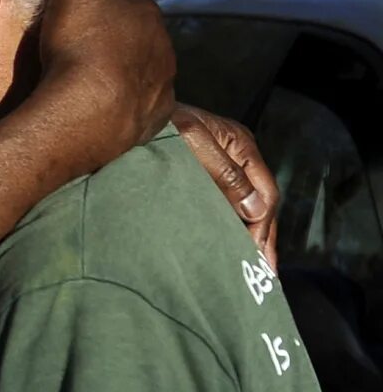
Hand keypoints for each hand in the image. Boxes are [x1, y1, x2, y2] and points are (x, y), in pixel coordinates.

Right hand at [39, 0, 175, 165]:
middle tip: (91, 31)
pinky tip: (110, 101)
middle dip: (123, 26)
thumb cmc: (79, 46)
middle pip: (143, 28)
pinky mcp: (152, 117)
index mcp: (145, 11)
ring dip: (128, 63)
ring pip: (147, 64)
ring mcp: (161, 84)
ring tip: (98, 69)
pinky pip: (143, 101)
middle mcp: (162, 46)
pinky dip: (130, 97)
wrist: (85, 116)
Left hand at [173, 105, 279, 266]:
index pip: (265, 192)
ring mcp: (220, 166)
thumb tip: (256, 208)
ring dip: (247, 235)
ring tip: (249, 267)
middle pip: (258, 203)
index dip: (262, 225)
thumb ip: (224, 173)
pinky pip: (223, 205)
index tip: (255, 255)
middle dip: (262, 237)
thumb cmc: (159, 126)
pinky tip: (225, 246)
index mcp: (241, 145)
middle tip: (264, 273)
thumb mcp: (193, 144)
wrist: (126, 119)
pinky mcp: (201, 177)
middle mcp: (235, 156)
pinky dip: (228, 226)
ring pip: (242, 207)